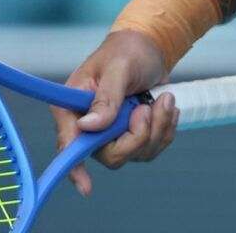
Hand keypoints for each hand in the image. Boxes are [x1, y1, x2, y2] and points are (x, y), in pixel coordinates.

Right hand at [48, 29, 179, 196]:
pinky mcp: (131, 135)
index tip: (86, 187)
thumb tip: (90, 126)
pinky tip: (166, 107)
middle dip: (138, 135)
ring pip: (135, 153)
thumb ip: (107, 96)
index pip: (69, 144)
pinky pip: (151, 148)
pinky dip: (164, 129)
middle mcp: (88, 126)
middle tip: (148, 108)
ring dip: (157, 128)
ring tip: (163, 100)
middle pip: (111, 155)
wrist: (149, 48)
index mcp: (72, 107)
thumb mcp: (118, 67)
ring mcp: (110, 134)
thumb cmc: (127, 51)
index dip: (75, 168)